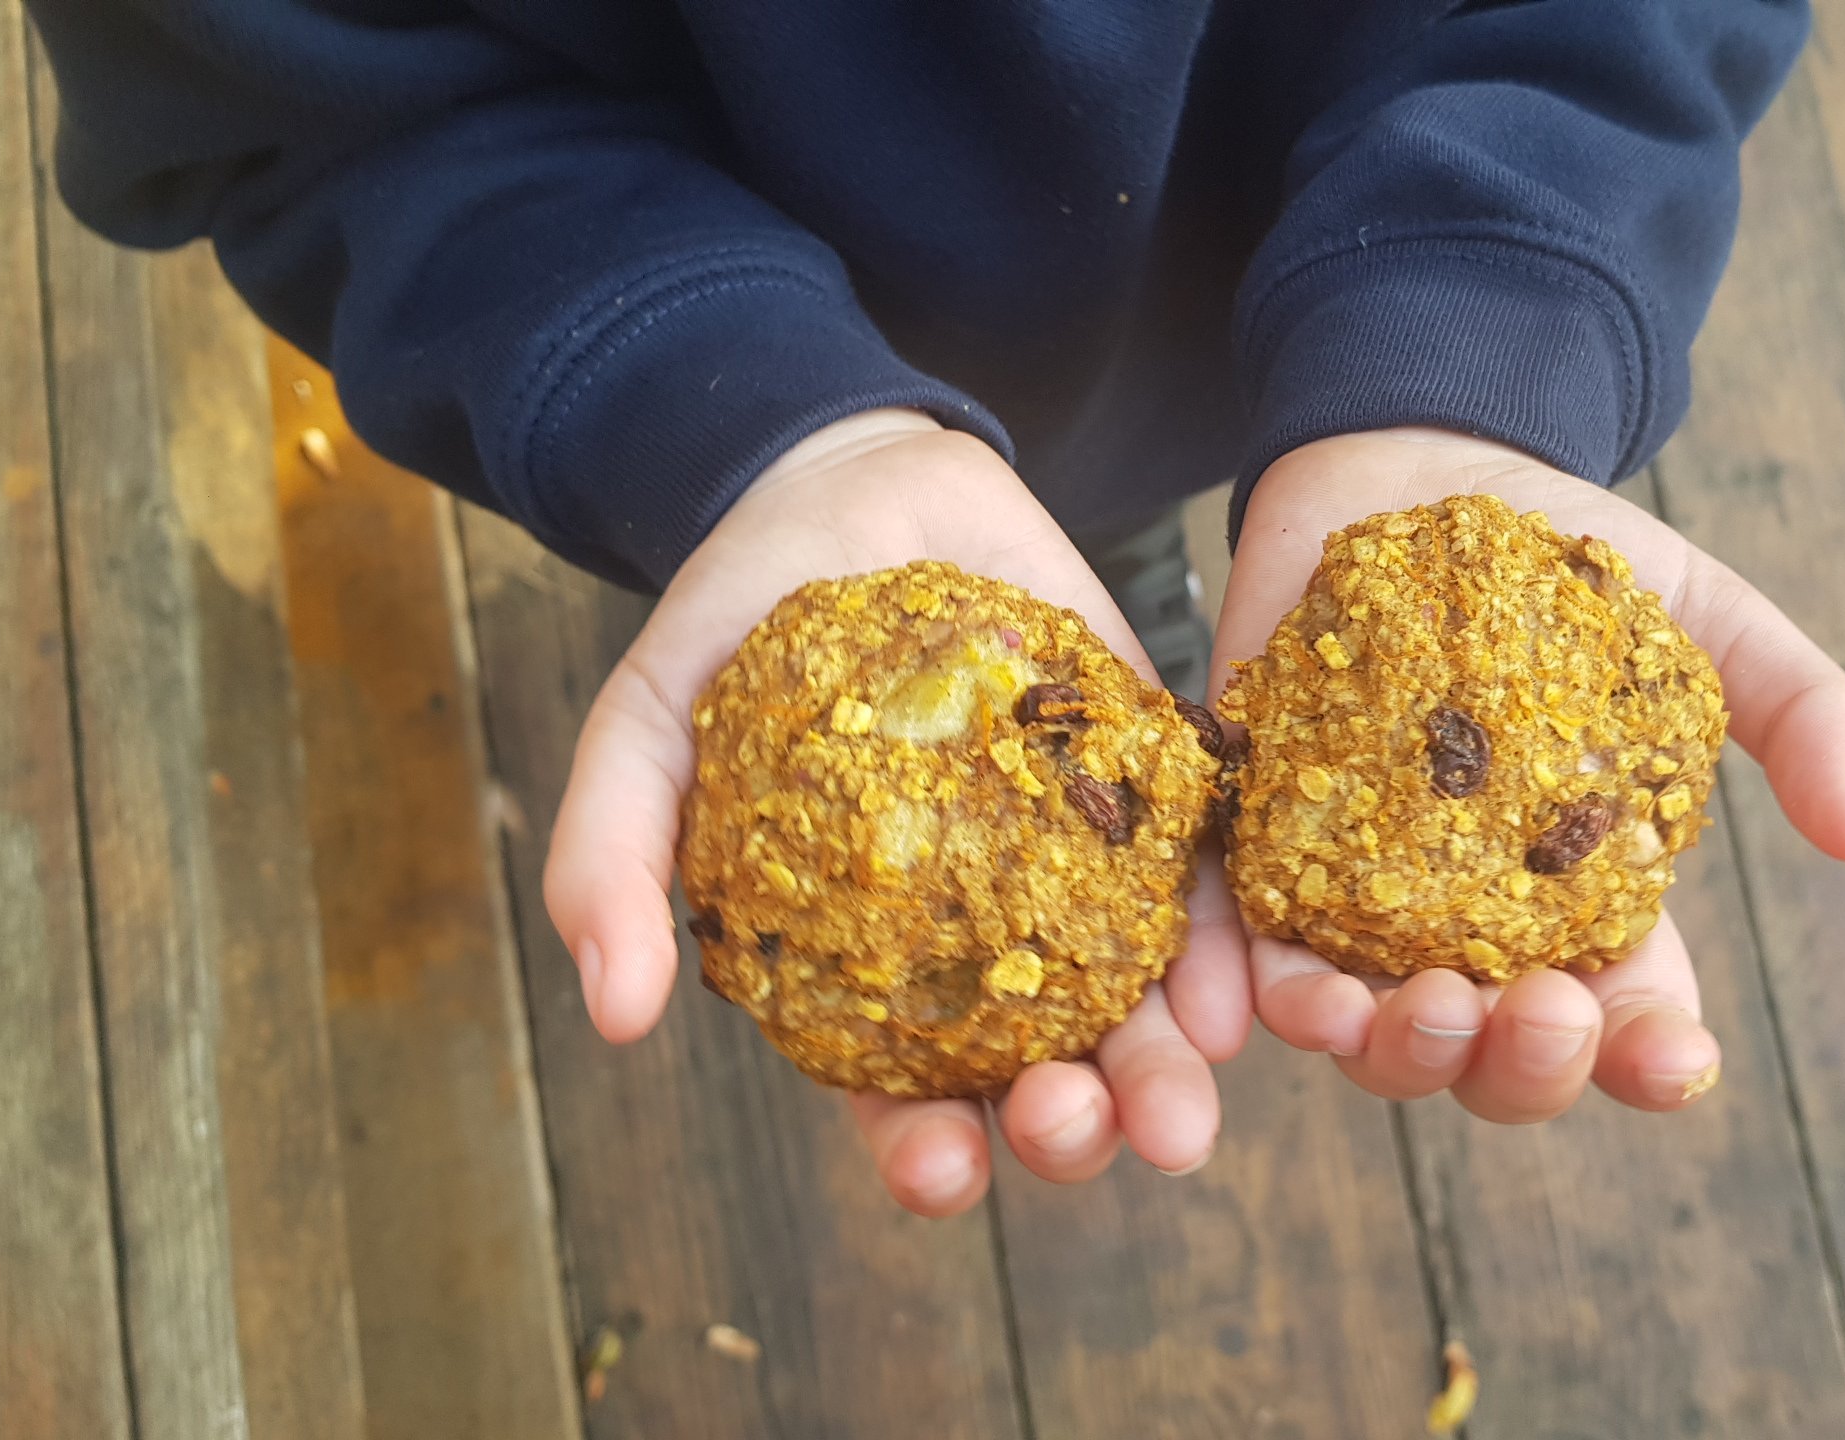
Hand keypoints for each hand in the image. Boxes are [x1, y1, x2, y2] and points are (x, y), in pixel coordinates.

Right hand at [541, 410, 1248, 1216]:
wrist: (853, 481)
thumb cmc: (734, 626)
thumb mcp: (646, 727)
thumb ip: (614, 856)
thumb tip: (613, 1015)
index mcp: (871, 967)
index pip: (901, 1095)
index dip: (924, 1150)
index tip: (944, 1174)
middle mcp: (989, 941)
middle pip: (1042, 1069)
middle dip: (1071, 1126)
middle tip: (1082, 1133)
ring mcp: (1079, 866)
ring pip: (1137, 999)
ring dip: (1167, 1067)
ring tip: (1185, 1106)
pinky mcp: (1152, 783)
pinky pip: (1200, 878)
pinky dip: (1221, 944)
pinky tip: (1232, 991)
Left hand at [1213, 428, 1844, 1122]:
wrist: (1413, 463)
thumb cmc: (1570, 561)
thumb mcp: (1706, 615)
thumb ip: (1796, 707)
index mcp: (1590, 905)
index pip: (1629, 1021)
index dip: (1649, 1058)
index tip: (1670, 1053)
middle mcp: (1474, 929)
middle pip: (1495, 1061)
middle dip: (1520, 1069)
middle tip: (1535, 1013)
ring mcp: (1361, 901)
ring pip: (1369, 1037)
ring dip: (1392, 1054)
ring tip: (1416, 1011)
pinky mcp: (1262, 851)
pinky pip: (1248, 954)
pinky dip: (1257, 995)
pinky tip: (1273, 996)